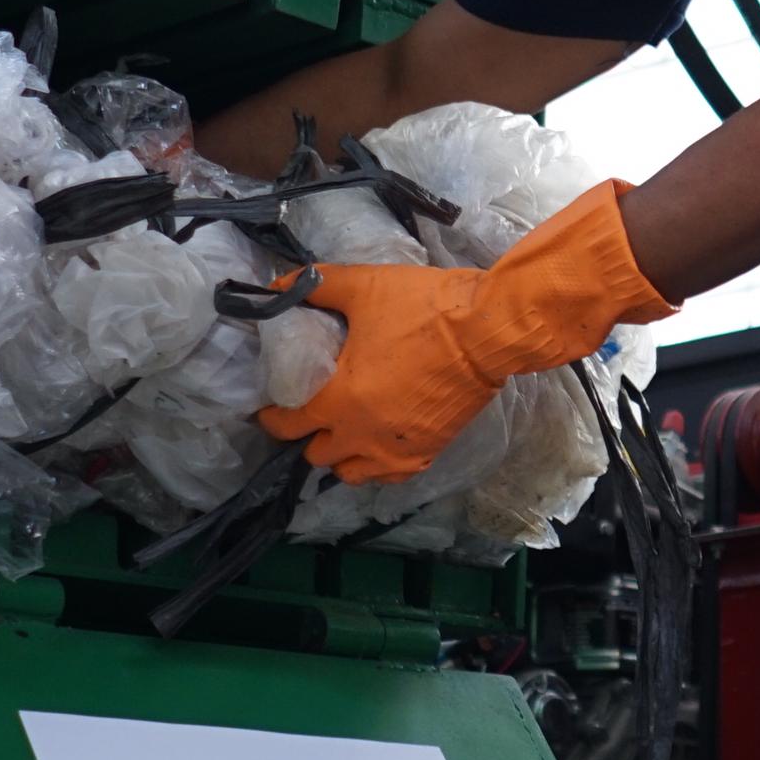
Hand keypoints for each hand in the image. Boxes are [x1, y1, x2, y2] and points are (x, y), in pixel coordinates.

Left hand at [257, 181, 675, 484]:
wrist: (489, 331)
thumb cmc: (424, 308)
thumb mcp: (364, 287)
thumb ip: (315, 286)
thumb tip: (277, 284)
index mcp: (340, 399)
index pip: (288, 424)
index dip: (272, 416)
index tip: (271, 406)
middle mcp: (363, 435)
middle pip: (317, 455)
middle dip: (309, 435)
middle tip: (313, 411)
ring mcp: (396, 449)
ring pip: (351, 473)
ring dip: (341, 456)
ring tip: (345, 432)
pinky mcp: (427, 452)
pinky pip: (389, 475)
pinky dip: (377, 465)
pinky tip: (378, 443)